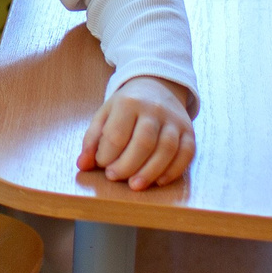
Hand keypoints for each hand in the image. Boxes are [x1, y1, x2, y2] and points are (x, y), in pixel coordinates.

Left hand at [77, 74, 194, 191]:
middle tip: (114, 177)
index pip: (117, 135)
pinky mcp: (189, 131)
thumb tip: (82, 165)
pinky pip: (186, 153)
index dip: (106, 155)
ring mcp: (174, 120)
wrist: (158, 86)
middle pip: (143, 143)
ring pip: (166, 149)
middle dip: (127, 166)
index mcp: (128, 103)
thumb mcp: (104, 115)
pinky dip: (173, 171)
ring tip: (134, 186)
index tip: (101, 164)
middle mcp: (154, 109)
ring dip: (150, 172)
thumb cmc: (126, 106)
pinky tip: (158, 181)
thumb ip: (92, 140)